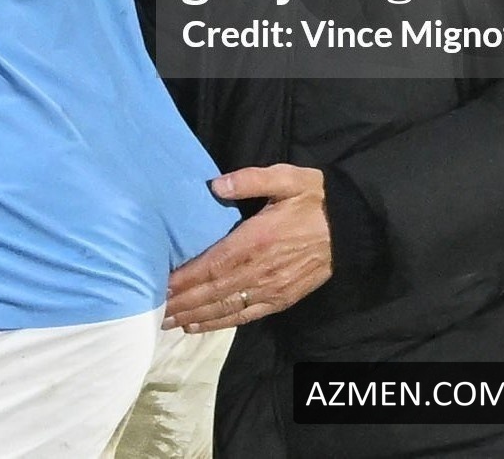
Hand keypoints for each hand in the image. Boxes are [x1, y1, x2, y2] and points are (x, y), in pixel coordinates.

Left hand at [163, 164, 331, 331]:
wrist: (351, 228)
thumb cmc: (314, 198)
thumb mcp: (285, 178)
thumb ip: (249, 180)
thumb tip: (215, 185)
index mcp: (257, 240)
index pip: (212, 264)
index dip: (185, 277)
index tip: (159, 283)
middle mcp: (260, 270)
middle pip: (213, 291)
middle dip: (182, 301)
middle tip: (152, 308)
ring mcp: (271, 289)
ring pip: (226, 307)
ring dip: (195, 316)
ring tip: (167, 321)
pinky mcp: (281, 299)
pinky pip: (245, 316)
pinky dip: (219, 323)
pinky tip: (199, 325)